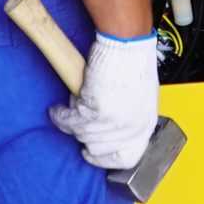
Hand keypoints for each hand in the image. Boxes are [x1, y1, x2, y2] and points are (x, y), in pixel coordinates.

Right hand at [49, 31, 160, 170]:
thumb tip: (113, 132)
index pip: (126, 159)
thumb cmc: (132, 63)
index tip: (91, 154)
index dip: (105, 160)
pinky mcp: (96, 112)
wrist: (126, 44)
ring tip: (67, 109)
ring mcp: (114, 122)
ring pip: (81, 134)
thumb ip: (128, 119)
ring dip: (71, 122)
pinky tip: (58, 109)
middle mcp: (131, 129)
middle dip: (83, 135)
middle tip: (77, 121)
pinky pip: (70, 121)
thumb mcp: (139, 100)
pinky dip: (60, 115)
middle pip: (97, 148)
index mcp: (145, 126)